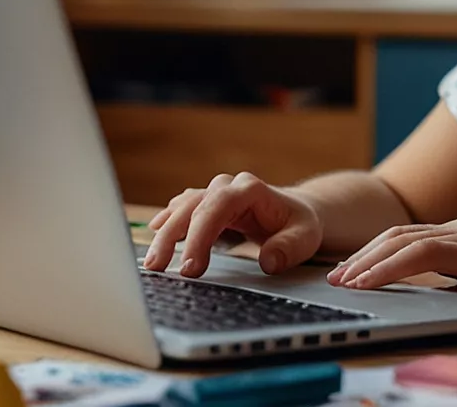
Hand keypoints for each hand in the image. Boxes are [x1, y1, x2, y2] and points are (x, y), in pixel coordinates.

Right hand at [143, 172, 323, 277]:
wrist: (293, 212)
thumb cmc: (298, 225)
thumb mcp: (305, 237)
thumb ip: (289, 248)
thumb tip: (268, 261)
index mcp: (250, 189)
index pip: (218, 207)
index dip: (200, 235)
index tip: (191, 267)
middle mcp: (227, 186)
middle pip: (193, 207)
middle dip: (172, 238)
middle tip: (159, 269)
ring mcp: (213, 193)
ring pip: (182, 208)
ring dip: (164, 233)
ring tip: (151, 263)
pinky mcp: (204, 204)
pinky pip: (181, 209)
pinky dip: (167, 222)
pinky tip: (154, 231)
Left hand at [325, 218, 456, 315]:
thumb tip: (432, 297)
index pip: (408, 237)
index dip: (374, 254)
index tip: (349, 273)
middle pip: (398, 234)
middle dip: (361, 255)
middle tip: (333, 277)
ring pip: (405, 239)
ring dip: (368, 260)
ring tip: (344, 280)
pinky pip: (425, 253)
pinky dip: (392, 266)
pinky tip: (373, 281)